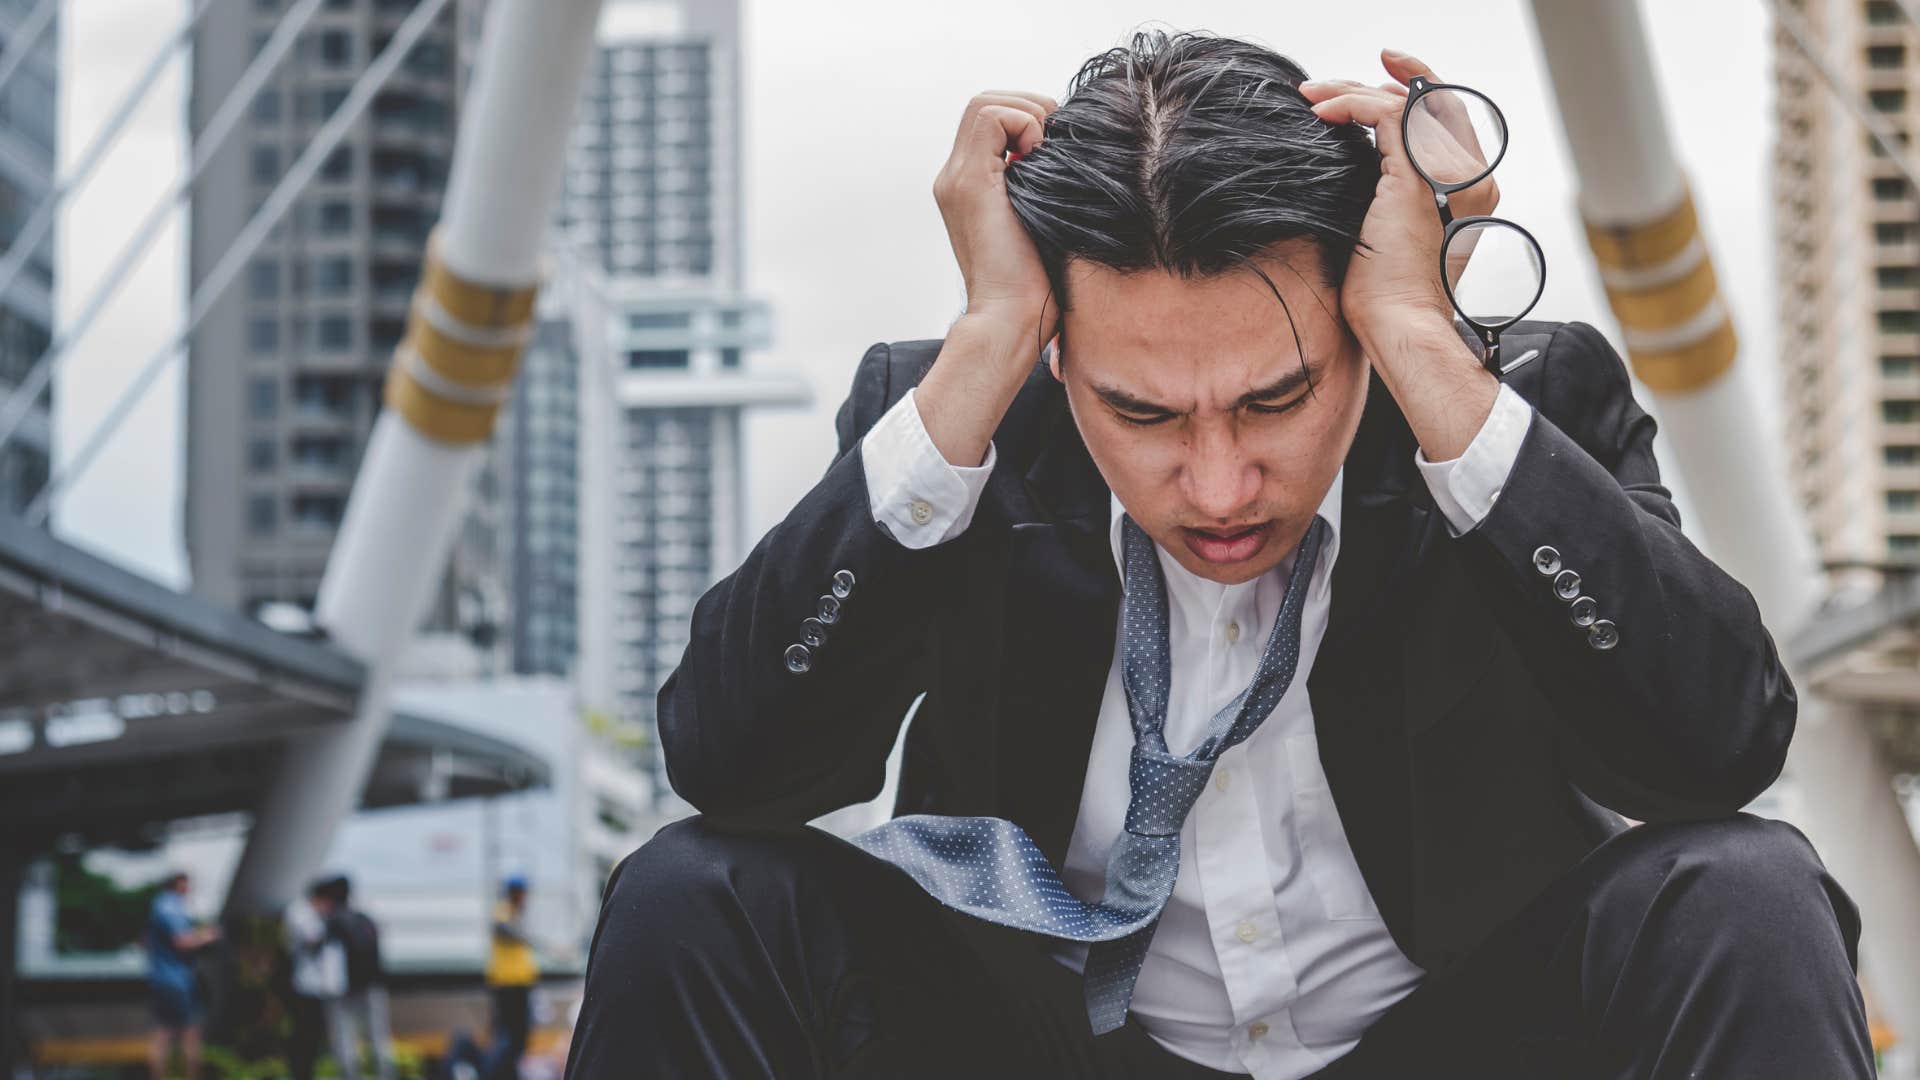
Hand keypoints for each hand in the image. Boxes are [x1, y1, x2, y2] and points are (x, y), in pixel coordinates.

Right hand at [932, 90, 1059, 348]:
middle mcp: (953, 177)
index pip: (989, 119)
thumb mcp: (1039, 220)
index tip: (1054, 151)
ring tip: (1045, 152)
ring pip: (985, 103)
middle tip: (1054, 145)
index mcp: (968, 185)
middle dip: (1028, 108)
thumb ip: (1038, 186)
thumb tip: (1066, 156)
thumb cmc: (1035, 284)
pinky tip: (1039, 159)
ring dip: (1027, 114)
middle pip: (984, 102)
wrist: (1011, 318)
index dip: (1027, 119)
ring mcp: (956, 179)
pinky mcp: (970, 184)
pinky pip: (992, 118)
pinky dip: (1024, 125)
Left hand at [1299, 50, 1498, 357]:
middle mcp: (1470, 175)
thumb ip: (1389, 192)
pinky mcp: (1419, 177)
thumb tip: (1354, 162)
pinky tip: (1323, 113)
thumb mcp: (1387, 230)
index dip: (1412, 89)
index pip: (1445, 119)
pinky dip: (1352, 104)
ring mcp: (1450, 173)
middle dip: (1375, 83)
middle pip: (1430, 101)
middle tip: (1325, 86)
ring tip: (1312, 96)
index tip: (1370, 80)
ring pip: (1404, 103)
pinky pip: (1387, 116)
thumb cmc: (1386, 294)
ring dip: (1351, 91)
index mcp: (1469, 188)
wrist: (1399, 324)